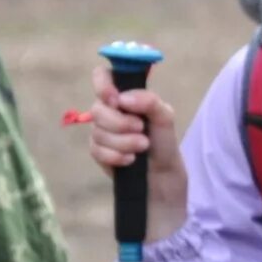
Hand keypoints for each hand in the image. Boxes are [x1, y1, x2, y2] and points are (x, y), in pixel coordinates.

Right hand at [87, 66, 187, 240]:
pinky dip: (115, 155)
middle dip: (120, 121)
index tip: (115, 97)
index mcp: (128, 99)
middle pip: (99, 106)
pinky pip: (96, 149)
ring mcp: (103, 134)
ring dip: (122, 141)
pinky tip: (130, 162)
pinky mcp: (99, 154)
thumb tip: (124, 98)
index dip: (103, 81)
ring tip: (142, 148)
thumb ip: (150, 103)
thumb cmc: (165, 150)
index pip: (104, 76)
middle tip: (141, 130)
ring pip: (97, 130)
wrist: (163, 186)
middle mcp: (112, 113)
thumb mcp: (166, 121)